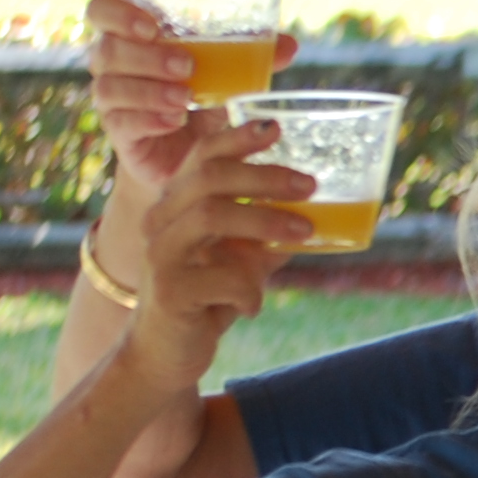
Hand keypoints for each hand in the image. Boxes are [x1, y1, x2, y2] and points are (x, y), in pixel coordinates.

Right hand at [87, 0, 293, 195]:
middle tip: (187, 66)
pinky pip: (122, 122)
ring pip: (110, 87)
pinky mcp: (119, 132)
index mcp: (132, 39)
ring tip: (185, 99)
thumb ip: (251, 57)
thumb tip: (288, 44)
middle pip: (107, 51)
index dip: (118, 14)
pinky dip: (149, 119)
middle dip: (147, 57)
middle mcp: (113, 67)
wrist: (186, 157)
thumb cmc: (201, 102)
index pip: (102, 10)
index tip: (152, 26)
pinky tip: (174, 121)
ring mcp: (112, 100)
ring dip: (150, 91)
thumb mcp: (225, 76)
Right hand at [110, 116, 304, 395]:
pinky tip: (253, 304)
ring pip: (211, 216)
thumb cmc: (208, 296)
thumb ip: (268, 231)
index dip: (236, 138)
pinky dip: (250, 289)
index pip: (200, 157)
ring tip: (305, 231)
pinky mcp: (169, 291)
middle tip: (309, 184)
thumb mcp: (242, 256)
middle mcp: (160, 221)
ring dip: (266, 221)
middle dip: (264, 176)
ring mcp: (160, 254)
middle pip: (208, 178)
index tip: (275, 127)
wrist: (168, 351)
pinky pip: (223, 278)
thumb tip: (318, 207)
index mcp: (176, 205)